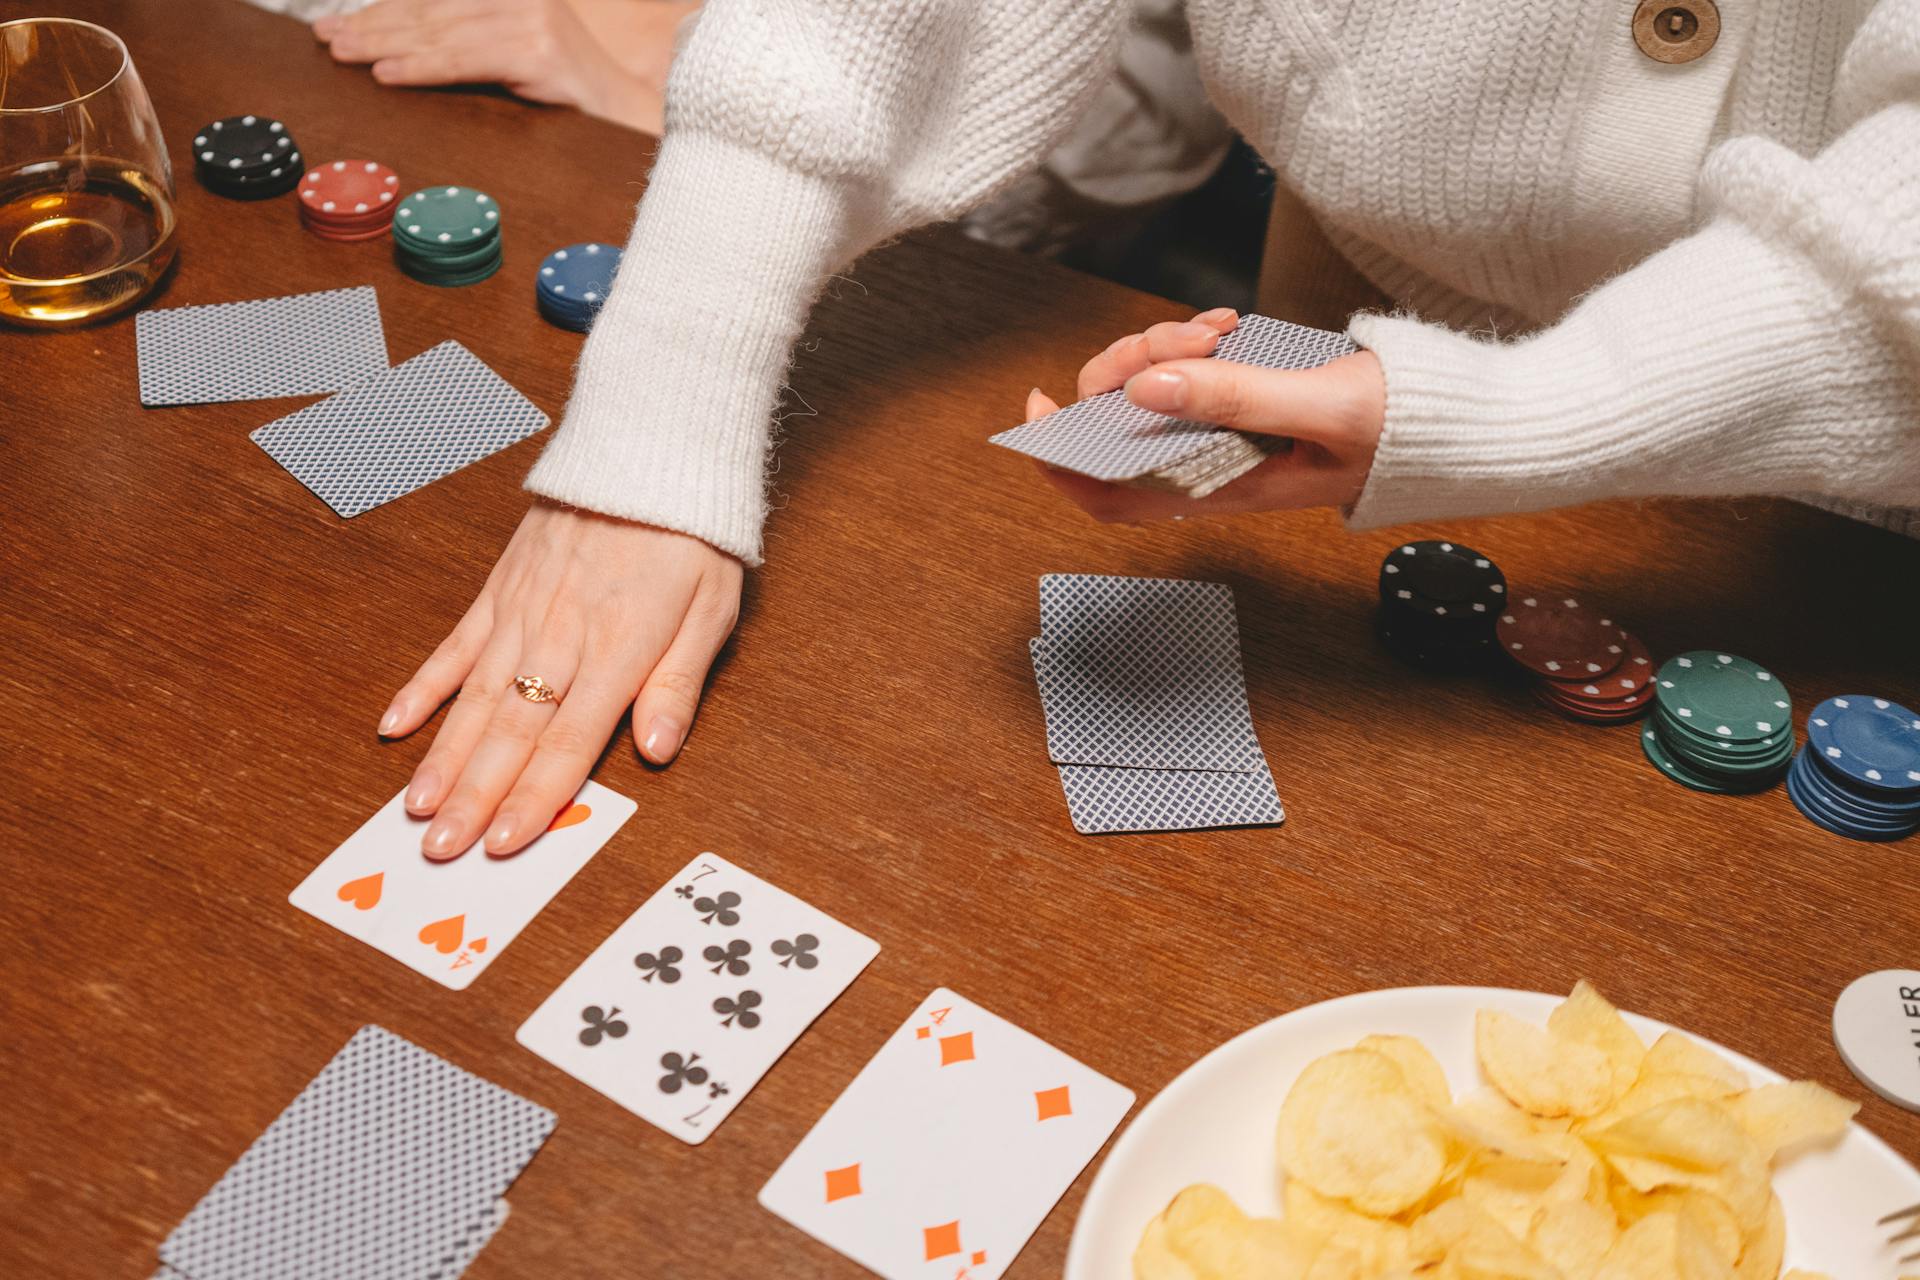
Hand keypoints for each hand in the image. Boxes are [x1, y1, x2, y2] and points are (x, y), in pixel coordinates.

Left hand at [314, 0, 663, 131]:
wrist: (632, 119)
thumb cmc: (569, 96)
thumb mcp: (516, 55)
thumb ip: (470, 41)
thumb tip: (400, 45)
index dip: (384, 9)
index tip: (341, 24)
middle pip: (431, 8)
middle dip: (373, 24)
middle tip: (329, 39)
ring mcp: (532, 20)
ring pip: (441, 31)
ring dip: (384, 43)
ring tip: (345, 53)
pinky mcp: (538, 52)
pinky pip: (464, 59)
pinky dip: (421, 66)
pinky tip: (387, 72)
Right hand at [378, 500, 742, 859]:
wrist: (651, 450)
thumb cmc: (691, 536)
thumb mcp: (712, 611)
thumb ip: (678, 684)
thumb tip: (656, 752)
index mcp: (618, 650)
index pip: (570, 742)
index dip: (535, 797)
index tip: (504, 843)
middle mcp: (561, 636)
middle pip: (513, 732)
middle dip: (475, 796)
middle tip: (439, 849)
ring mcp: (523, 611)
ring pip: (477, 697)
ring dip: (444, 757)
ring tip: (415, 808)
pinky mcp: (502, 587)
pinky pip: (457, 644)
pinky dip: (425, 686)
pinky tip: (396, 726)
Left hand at [1028, 308, 1386, 521]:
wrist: (1452, 422)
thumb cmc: (1399, 430)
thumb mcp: (1319, 408)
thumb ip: (1234, 399)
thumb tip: (1141, 392)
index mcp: (1224, 489)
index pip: (1112, 494)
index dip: (1059, 461)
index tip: (1036, 407)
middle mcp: (1210, 466)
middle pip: (1120, 423)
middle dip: (1130, 369)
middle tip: (1183, 338)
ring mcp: (1220, 432)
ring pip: (1148, 387)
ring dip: (1168, 346)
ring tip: (1219, 328)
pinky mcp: (1236, 401)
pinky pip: (1187, 368)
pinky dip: (1195, 340)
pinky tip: (1228, 326)